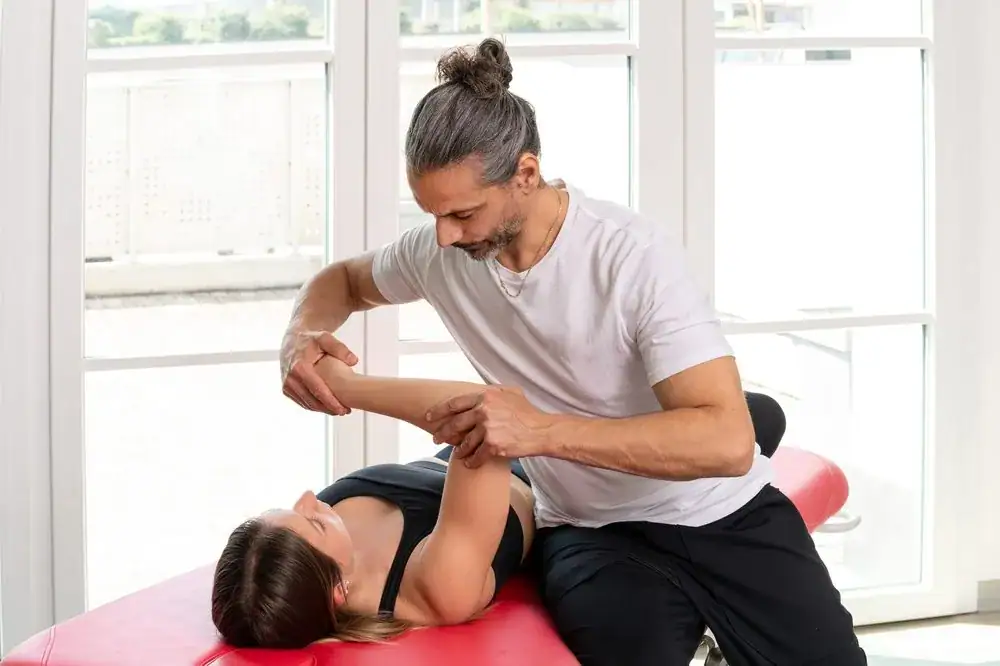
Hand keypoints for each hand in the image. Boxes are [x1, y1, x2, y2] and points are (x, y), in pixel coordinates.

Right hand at [280, 327, 357, 414]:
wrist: (293, 339)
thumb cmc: (311, 339)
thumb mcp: (325, 338)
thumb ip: (340, 349)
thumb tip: (353, 361)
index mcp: (299, 367)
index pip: (317, 390)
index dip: (331, 402)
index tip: (344, 409)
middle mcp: (290, 378)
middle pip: (312, 401)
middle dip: (329, 409)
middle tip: (345, 411)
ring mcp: (287, 385)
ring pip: (306, 403)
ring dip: (323, 410)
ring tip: (339, 410)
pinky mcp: (286, 388)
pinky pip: (302, 401)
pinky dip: (314, 406)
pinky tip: (327, 407)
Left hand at [426, 386, 551, 467]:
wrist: (541, 430)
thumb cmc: (528, 412)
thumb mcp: (511, 393)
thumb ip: (493, 391)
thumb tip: (481, 390)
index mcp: (486, 397)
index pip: (455, 403)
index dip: (439, 411)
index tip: (429, 417)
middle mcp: (484, 411)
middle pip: (455, 424)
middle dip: (443, 433)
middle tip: (436, 439)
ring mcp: (488, 429)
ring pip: (465, 442)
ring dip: (459, 449)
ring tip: (457, 454)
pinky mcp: (493, 446)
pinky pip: (476, 456)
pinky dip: (471, 461)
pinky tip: (470, 463)